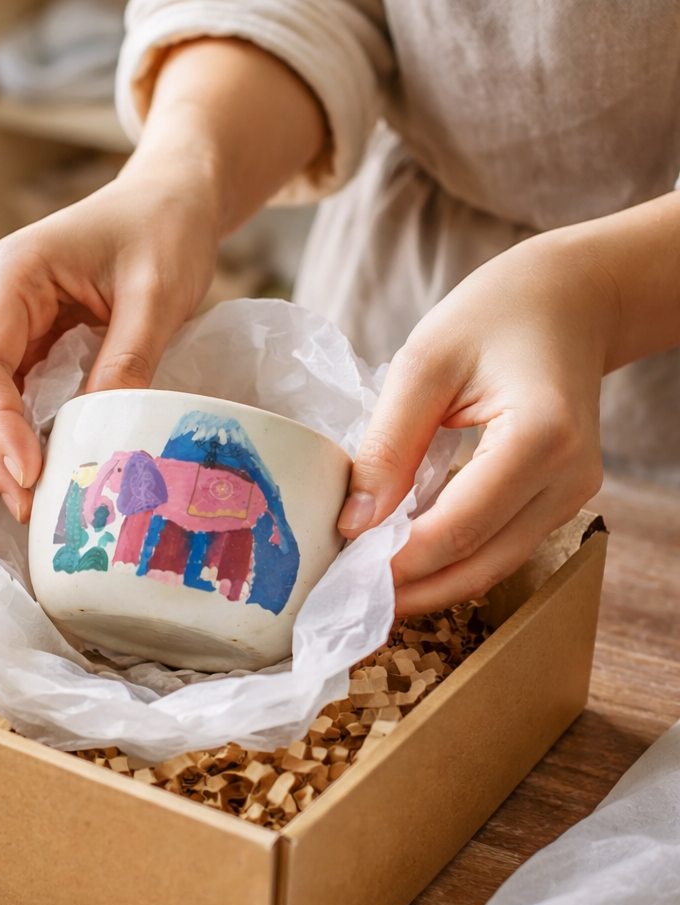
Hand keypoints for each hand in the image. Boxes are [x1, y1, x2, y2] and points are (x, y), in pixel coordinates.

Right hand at [0, 38, 325, 521]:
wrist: (174, 200)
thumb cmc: (165, 230)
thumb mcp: (157, 296)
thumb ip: (126, 361)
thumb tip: (99, 437)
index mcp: (13, 275)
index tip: (29, 474)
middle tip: (29, 507)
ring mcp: (11, 327)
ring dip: (2, 454)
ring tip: (35, 504)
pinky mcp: (33, 347)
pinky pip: (15, 402)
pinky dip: (25, 439)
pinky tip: (47, 474)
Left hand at [337, 230, 612, 615]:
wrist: (568, 300)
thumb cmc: (493, 315)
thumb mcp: (424, 364)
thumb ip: (388, 444)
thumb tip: (354, 523)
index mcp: (540, 437)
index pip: (458, 527)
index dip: (397, 562)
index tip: (339, 573)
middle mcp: (568, 478)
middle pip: (479, 564)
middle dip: (409, 589)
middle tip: (344, 597)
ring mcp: (572, 493)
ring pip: (493, 566)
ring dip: (429, 583)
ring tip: (365, 583)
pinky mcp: (561, 498)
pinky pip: (501, 545)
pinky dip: (451, 559)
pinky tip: (403, 556)